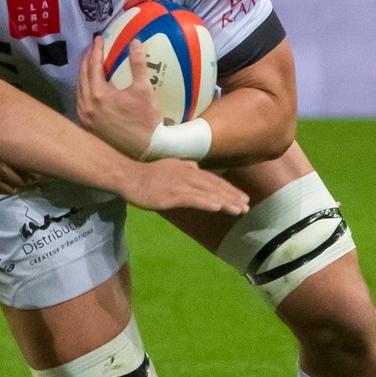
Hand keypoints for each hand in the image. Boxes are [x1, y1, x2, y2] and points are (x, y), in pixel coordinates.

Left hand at [77, 35, 164, 158]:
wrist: (144, 150)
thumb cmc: (146, 120)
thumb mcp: (144, 90)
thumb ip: (138, 64)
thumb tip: (135, 42)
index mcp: (98, 94)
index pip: (93, 65)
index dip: (96, 50)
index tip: (99, 38)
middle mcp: (86, 105)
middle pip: (82, 75)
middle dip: (87, 59)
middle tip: (94, 47)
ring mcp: (85, 117)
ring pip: (79, 89)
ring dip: (84, 74)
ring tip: (91, 64)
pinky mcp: (87, 126)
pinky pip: (80, 102)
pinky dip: (84, 89)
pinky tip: (91, 86)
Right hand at [122, 159, 250, 216]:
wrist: (128, 176)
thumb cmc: (147, 174)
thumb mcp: (169, 166)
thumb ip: (183, 167)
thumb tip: (196, 167)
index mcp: (188, 169)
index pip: (213, 180)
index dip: (229, 189)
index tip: (242, 198)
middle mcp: (188, 175)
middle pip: (215, 186)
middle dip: (232, 196)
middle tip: (247, 206)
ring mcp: (180, 185)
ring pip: (208, 194)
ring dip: (225, 202)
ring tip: (239, 210)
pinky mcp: (172, 195)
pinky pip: (193, 199)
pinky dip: (207, 202)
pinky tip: (218, 208)